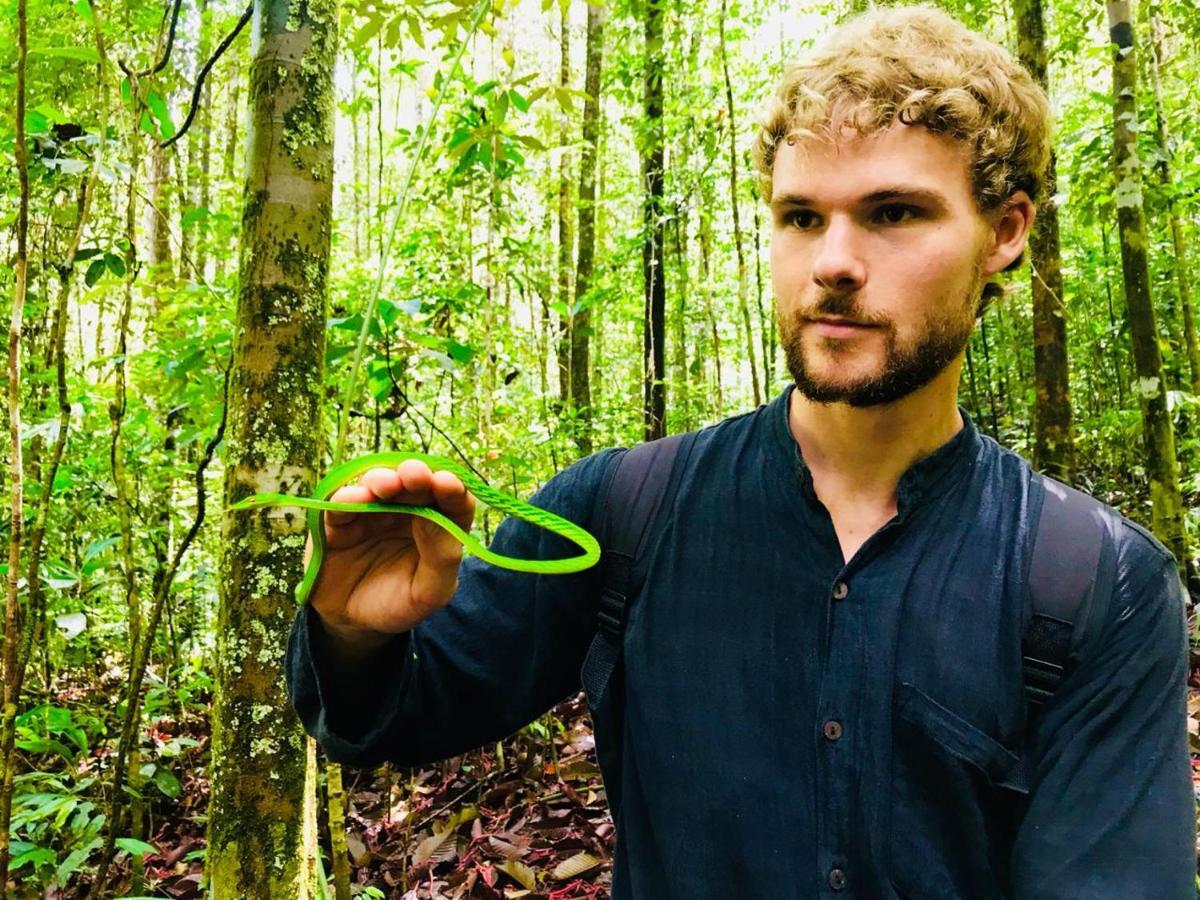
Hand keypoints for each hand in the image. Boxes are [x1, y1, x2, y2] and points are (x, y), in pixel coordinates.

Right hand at [305, 458, 476, 654]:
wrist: (352, 621)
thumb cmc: (399, 603)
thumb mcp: (429, 592)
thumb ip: (441, 558)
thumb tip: (435, 519)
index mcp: (437, 525)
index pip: (453, 501)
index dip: (453, 489)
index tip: (447, 484)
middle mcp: (407, 510)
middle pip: (416, 483)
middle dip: (417, 475)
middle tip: (415, 475)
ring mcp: (372, 510)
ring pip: (378, 483)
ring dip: (383, 479)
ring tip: (389, 484)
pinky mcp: (339, 520)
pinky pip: (341, 503)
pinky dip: (349, 497)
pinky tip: (358, 498)